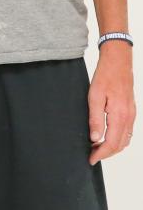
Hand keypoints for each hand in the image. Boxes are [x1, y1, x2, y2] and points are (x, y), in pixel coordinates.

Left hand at [89, 42, 135, 164]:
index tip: (91, 159)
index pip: (111, 143)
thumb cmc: (104, 77)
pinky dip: (118, 140)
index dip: (101, 154)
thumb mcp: (94, 97)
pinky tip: (107, 137)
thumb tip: (95, 138)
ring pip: (125, 140)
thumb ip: (95, 119)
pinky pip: (127, 132)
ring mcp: (132, 115)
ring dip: (112, 147)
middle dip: (106, 153)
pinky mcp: (131, 112)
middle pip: (120, 145)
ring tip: (96, 148)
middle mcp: (129, 118)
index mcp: (119, 116)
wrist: (118, 63)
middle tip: (91, 156)